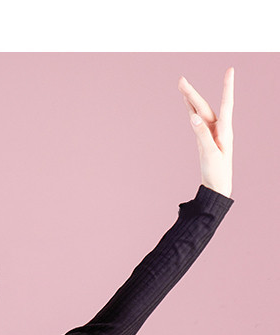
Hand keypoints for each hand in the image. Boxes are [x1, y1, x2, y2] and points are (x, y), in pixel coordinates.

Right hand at [178, 67, 233, 198]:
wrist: (217, 187)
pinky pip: (197, 121)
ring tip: (181, 87)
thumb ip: (202, 134)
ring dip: (190, 99)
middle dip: (192, 93)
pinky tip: (187, 104)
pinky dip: (191, 111)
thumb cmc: (217, 172)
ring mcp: (211, 132)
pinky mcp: (204, 138)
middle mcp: (218, 128)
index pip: (226, 103)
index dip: (227, 87)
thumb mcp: (210, 153)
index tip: (230, 70)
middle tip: (180, 80)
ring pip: (199, 111)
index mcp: (224, 130)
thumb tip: (193, 115)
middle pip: (204, 106)